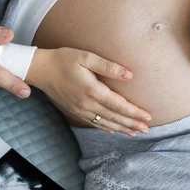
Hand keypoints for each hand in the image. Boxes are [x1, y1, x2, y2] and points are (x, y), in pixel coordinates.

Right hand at [26, 48, 151, 135]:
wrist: (40, 69)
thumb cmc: (63, 59)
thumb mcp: (86, 57)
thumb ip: (108, 67)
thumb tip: (129, 75)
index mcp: (92, 90)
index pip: (119, 105)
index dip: (135, 112)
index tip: (148, 117)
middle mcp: (87, 104)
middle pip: (114, 117)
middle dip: (132, 123)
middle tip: (147, 129)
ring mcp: (80, 110)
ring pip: (105, 123)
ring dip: (121, 128)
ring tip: (135, 132)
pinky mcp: (74, 111)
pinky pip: (93, 123)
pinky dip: (105, 128)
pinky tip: (113, 130)